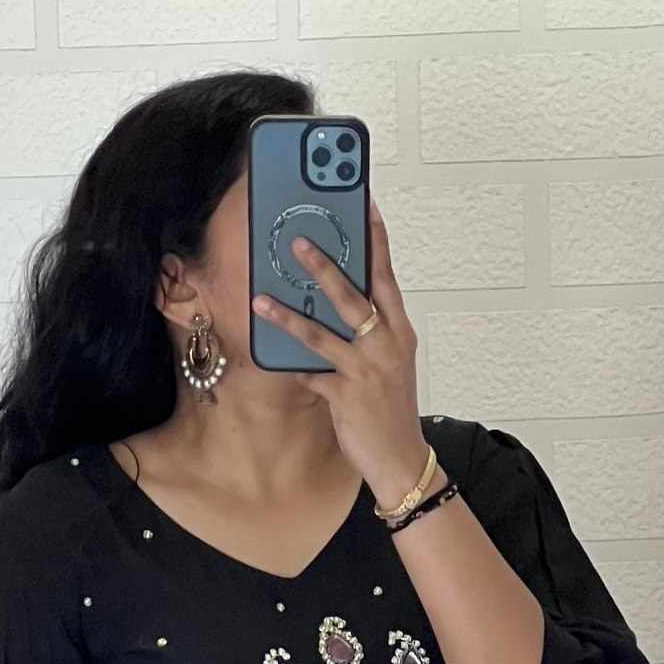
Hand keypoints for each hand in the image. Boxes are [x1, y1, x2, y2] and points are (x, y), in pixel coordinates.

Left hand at [252, 199, 429, 503]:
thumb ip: (369, 331)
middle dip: (324, 266)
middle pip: (353, 296)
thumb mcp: (389, 362)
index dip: (375, 240)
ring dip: (289, 315)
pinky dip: (293, 367)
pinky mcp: (346, 397)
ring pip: (323, 334)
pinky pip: (312, 375)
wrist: (401, 458)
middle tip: (297, 241)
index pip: (386, 276)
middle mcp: (386, 344)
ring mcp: (366, 370)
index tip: (363, 205)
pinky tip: (271, 358)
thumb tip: (336, 303)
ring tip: (262, 298)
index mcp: (399, 330)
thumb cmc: (390, 407)